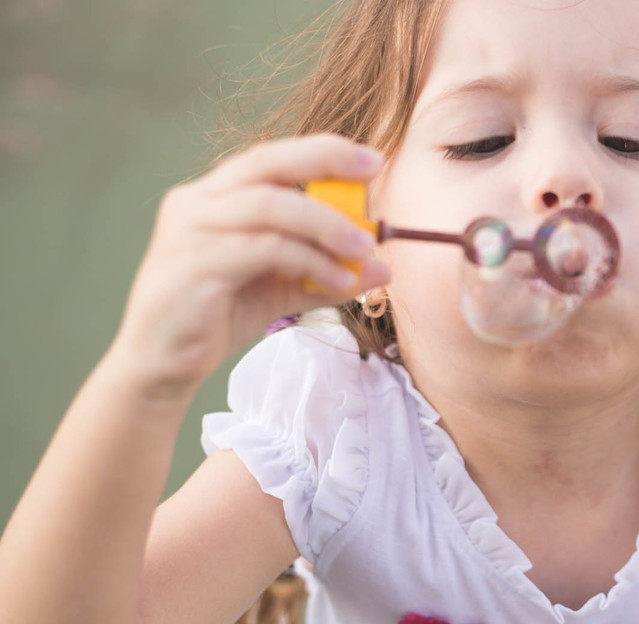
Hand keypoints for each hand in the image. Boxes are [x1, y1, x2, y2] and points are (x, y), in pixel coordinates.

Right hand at [108, 133, 390, 398]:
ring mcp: (191, 231)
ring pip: (270, 206)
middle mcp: (197, 202)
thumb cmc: (217, 316)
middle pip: (267, 164)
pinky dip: (310, 260)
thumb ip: (326, 275)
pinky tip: (338, 280)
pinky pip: (265, 249)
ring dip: (326, 224)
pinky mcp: (194, 264)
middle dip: (324, 162)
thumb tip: (383, 268)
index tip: (371, 159)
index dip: (321, 151)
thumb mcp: (281, 290)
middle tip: (373, 175)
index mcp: (214, 196)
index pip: (270, 157)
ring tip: (363, 250)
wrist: (162, 364)